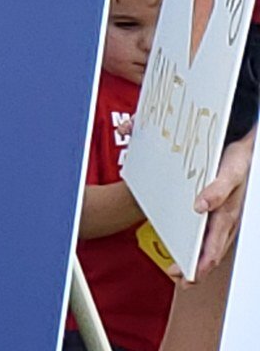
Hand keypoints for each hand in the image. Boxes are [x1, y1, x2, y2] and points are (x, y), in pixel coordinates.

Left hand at [196, 128, 252, 273]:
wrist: (249, 148)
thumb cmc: (240, 159)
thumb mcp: (230, 172)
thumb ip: (216, 189)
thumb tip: (200, 206)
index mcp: (228, 214)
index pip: (213, 247)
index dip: (199, 264)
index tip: (186, 275)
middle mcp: (228, 219)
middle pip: (212, 251)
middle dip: (197, 268)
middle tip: (180, 280)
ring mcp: (227, 216)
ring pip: (214, 244)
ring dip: (200, 259)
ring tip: (185, 272)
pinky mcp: (223, 209)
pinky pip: (214, 233)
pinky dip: (204, 244)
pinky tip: (194, 246)